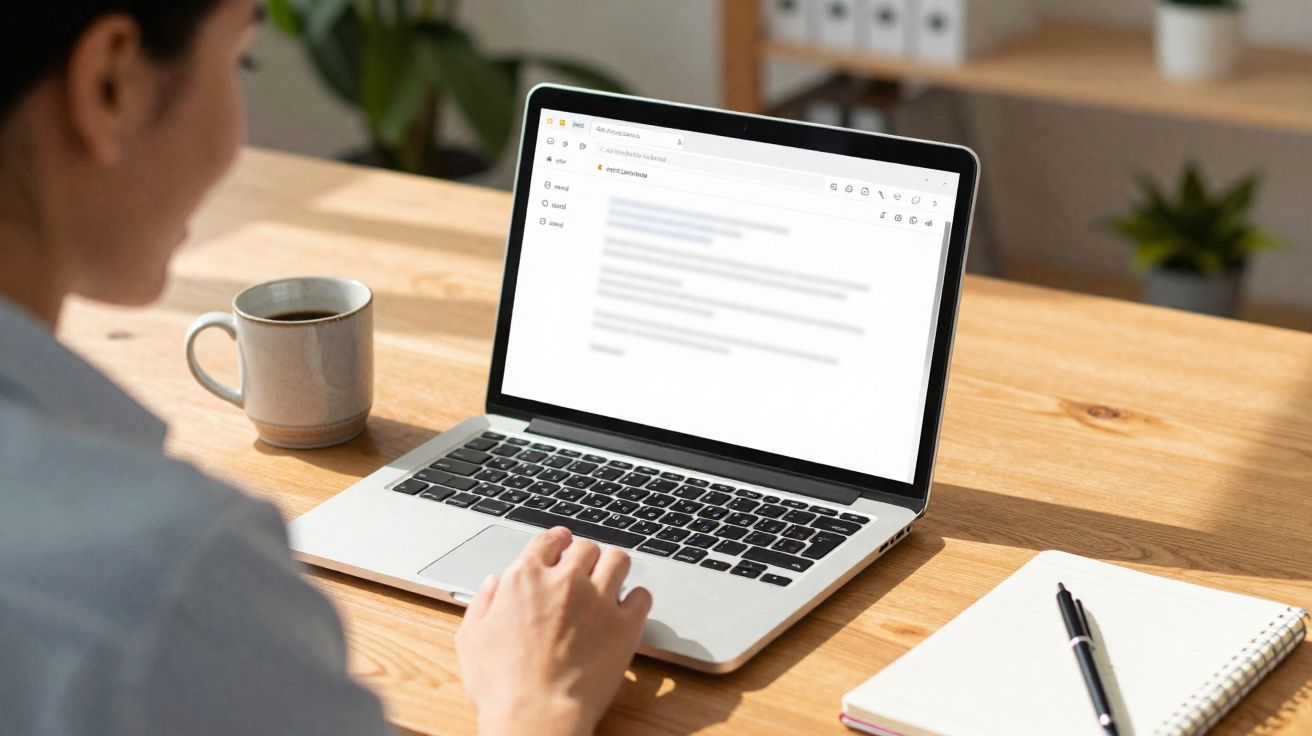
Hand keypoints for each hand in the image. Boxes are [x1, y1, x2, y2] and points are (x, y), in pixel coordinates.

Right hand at [456, 527, 652, 735]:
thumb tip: (493, 584)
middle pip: (587, 547)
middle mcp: (565, 581)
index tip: (563, 543)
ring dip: (614, 567)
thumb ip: (482, 603)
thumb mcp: (472, 639)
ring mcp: (598, 600)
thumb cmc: (502, 685)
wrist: (536, 715)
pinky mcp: (625, 625)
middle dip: (585, 556)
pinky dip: (637, 599)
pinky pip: (642, 596)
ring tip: (611, 580)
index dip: (557, 540)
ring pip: (618, 560)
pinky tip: (629, 608)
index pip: (548, 539)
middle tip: (586, 570)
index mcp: (526, 579)